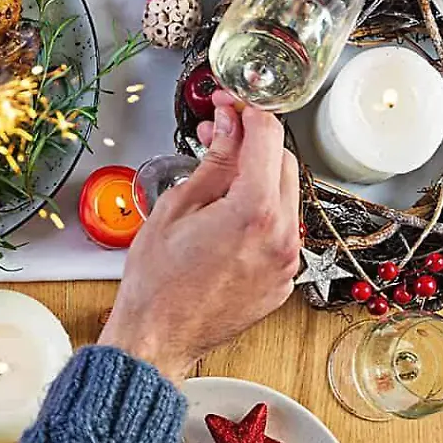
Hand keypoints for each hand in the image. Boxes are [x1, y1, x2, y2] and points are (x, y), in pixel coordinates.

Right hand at [100, 91, 301, 379]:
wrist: (158, 339)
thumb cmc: (156, 283)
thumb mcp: (177, 206)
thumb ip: (215, 160)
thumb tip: (230, 125)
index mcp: (254, 212)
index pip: (268, 136)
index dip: (248, 109)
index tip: (230, 103)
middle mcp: (281, 237)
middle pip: (284, 162)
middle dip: (255, 143)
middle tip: (219, 136)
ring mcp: (286, 261)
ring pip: (285, 196)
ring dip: (258, 177)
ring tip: (217, 178)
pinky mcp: (283, 279)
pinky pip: (281, 231)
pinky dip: (260, 213)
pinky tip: (227, 216)